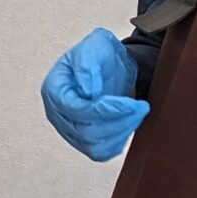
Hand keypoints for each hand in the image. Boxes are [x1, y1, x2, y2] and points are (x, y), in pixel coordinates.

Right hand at [41, 28, 149, 161]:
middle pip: (86, 132)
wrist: (110, 65)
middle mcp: (58, 114)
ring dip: (121, 133)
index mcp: (55, 90)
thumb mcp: (95, 44)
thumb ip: (87, 65)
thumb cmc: (100, 54)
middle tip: (141, 107)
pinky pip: (100, 152)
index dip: (103, 110)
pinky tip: (129, 124)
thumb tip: (87, 92)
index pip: (76, 110)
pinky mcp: (84, 141)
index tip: (129, 103)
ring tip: (138, 114)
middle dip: (118, 121)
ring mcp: (70, 130)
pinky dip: (118, 142)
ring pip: (94, 146)